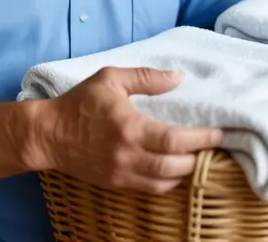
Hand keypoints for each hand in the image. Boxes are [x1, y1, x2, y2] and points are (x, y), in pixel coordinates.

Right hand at [35, 67, 222, 194]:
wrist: (48, 134)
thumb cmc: (79, 103)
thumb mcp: (110, 79)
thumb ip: (146, 77)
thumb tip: (178, 77)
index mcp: (129, 128)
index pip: (175, 140)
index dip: (201, 139)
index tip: (219, 133)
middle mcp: (127, 156)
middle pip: (175, 166)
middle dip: (198, 157)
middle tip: (210, 145)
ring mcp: (121, 173)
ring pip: (165, 183)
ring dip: (185, 172)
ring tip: (195, 157)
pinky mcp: (116, 184)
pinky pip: (151, 190)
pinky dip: (168, 182)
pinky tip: (174, 169)